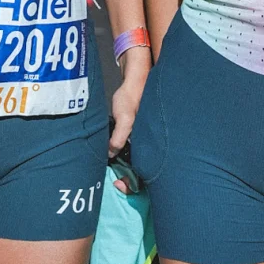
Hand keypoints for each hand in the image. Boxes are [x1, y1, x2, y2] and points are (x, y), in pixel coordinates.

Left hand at [109, 45, 150, 192]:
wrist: (135, 78)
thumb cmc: (132, 95)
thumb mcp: (124, 116)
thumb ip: (119, 137)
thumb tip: (111, 153)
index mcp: (151, 144)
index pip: (145, 174)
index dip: (132, 184)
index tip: (118, 185)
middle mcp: (149, 144)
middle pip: (141, 172)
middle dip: (129, 178)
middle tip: (114, 181)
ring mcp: (143, 139)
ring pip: (136, 162)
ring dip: (125, 167)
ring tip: (112, 168)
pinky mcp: (137, 133)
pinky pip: (131, 150)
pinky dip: (123, 155)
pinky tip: (113, 153)